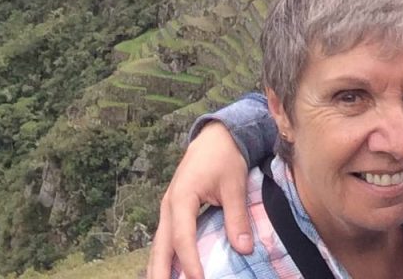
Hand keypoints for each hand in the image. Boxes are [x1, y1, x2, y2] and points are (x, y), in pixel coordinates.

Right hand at [147, 121, 252, 278]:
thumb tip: (244, 249)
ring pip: (159, 244)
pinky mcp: (173, 210)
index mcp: (182, 197)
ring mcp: (168, 207)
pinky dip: (166, 256)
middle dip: (160, 272)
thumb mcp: (234, 184)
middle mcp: (169, 205)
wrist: (216, 136)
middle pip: (161, 246)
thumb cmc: (225, 157)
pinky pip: (166, 238)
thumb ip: (237, 216)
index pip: (183, 237)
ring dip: (159, 267)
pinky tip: (169, 271)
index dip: (190, 262)